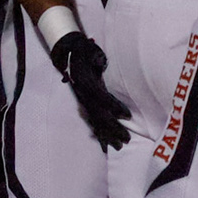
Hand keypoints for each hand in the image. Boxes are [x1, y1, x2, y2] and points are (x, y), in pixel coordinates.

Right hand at [49, 33, 130, 149]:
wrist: (69, 53)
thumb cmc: (84, 51)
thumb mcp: (90, 51)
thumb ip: (95, 57)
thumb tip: (99, 60)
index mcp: (87, 83)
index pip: (101, 98)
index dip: (114, 107)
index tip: (128, 116)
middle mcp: (84, 95)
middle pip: (99, 115)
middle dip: (113, 128)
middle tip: (127, 139)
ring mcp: (84, 100)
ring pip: (95, 121)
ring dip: (107, 134)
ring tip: (118, 146)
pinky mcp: (85, 103)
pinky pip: (91, 120)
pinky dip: (98, 133)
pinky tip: (104, 144)